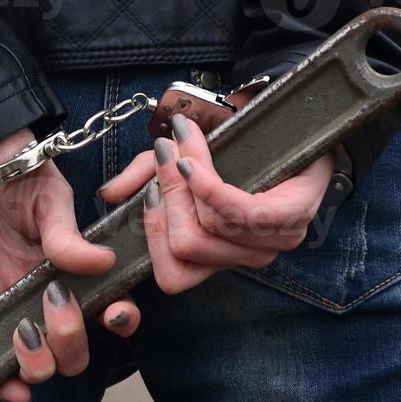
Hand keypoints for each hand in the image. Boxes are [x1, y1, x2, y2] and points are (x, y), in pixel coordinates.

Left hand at [0, 130, 139, 401]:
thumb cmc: (16, 176)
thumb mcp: (49, 198)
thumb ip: (68, 234)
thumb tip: (100, 263)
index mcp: (76, 273)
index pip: (110, 312)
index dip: (119, 321)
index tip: (113, 312)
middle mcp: (48, 299)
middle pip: (74, 352)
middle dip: (72, 340)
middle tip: (57, 301)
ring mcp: (10, 309)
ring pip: (39, 365)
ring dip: (42, 362)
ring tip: (27, 330)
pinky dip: (3, 385)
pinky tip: (12, 386)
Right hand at [99, 113, 333, 293]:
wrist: (290, 123)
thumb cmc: (236, 151)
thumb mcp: (178, 164)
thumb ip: (143, 179)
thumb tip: (109, 194)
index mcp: (218, 255)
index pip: (174, 277)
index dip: (153, 236)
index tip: (146, 192)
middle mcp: (246, 256)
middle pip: (187, 247)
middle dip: (167, 197)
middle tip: (164, 156)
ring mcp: (273, 241)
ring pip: (209, 228)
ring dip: (184, 181)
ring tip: (179, 145)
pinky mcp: (291, 217)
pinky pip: (236, 212)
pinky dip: (208, 185)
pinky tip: (192, 163)